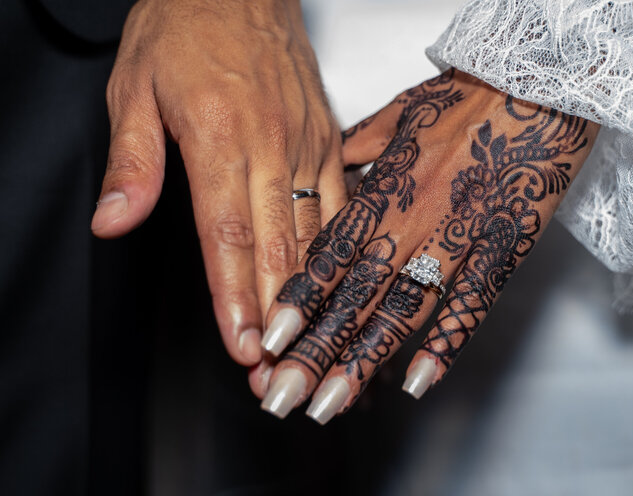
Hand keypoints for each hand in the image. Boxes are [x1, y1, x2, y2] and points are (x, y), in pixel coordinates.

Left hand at [91, 0, 346, 366]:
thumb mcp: (134, 86)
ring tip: (314, 346)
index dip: (237, 298)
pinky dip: (340, 252)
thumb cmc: (188, 26)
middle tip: (279, 374)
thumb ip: (132, 163)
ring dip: (314, 297)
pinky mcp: (328, 140)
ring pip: (316, 234)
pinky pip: (340, 204)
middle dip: (278, 318)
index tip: (245, 347)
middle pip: (278, 248)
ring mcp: (306, 144)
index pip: (228, 234)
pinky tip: (341, 287)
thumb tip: (116, 222)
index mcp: (221, 135)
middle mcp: (271, 144)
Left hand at [256, 69, 599, 421]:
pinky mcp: (506, 246)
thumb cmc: (472, 96)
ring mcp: (460, 234)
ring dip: (365, 359)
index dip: (299, 298)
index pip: (332, 252)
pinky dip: (447, 342)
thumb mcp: (401, 112)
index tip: (270, 337)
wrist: (543, 81)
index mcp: (387, 184)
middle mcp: (415, 215)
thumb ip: (359, 148)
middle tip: (281, 393)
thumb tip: (325, 170)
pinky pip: (474, 301)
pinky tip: (419, 382)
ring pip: (405, 306)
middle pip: (357, 292)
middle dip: (316, 347)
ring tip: (331, 403)